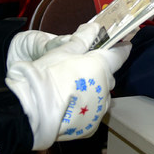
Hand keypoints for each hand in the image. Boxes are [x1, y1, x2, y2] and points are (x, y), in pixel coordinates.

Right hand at [6, 23, 130, 149]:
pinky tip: (70, 104)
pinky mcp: (91, 126)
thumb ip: (83, 39)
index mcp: (101, 67)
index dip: (120, 47)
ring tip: (72, 88)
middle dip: (99, 70)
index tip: (122, 43)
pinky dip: (86, 107)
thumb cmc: (47, 75)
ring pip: (101, 95)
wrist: (31, 109)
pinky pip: (93, 112)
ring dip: (93, 89)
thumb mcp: (63, 51)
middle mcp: (105, 89)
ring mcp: (99, 109)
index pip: (119, 54)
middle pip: (108, 76)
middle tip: (81, 66)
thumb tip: (95, 28)